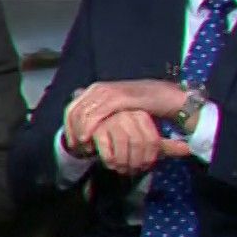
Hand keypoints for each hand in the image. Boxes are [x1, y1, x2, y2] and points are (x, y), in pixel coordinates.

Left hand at [66, 79, 188, 148]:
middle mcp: (100, 88)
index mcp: (98, 89)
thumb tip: (85, 115)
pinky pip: (96, 114)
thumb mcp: (119, 106)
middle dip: (71, 131)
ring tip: (81, 147)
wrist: (168, 96)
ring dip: (79, 132)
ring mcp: (108, 92)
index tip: (71, 143)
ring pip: (82, 113)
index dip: (68, 126)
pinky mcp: (118, 98)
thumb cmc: (144, 103)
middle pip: (74, 111)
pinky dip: (88, 128)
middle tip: (74, 148)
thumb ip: (103, 109)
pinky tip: (88, 139)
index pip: (72, 107)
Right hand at [90, 110, 190, 175]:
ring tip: (121, 169)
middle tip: (132, 171)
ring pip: (123, 150)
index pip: (153, 141)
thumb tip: (189, 150)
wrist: (94, 129)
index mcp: (142, 115)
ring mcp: (111, 121)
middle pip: (138, 146)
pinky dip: (110, 161)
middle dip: (136, 163)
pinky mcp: (96, 129)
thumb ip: (166, 146)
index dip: (149, 158)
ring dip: (123, 165)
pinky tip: (109, 163)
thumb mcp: (147, 141)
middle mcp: (128, 115)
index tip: (144, 167)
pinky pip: (107, 152)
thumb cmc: (124, 136)